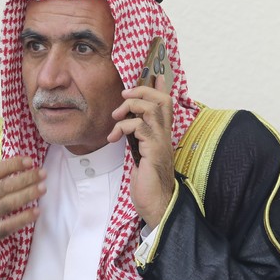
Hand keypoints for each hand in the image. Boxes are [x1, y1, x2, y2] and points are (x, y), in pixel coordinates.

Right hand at [0, 149, 44, 264]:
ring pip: (8, 205)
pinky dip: (22, 219)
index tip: (28, 160)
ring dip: (27, 195)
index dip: (11, 165)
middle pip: (3, 187)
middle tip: (42, 172)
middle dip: (25, 178)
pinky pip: (7, 227)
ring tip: (42, 188)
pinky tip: (36, 212)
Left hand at [108, 73, 174, 227]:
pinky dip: (124, 126)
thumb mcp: (140, 156)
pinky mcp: (154, 150)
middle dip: (141, 92)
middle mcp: (165, 135)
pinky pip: (140, 127)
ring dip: (130, 107)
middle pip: (162, 100)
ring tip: (116, 118)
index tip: (155, 75)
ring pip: (151, 109)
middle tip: (124, 98)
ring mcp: (161, 142)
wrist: (156, 205)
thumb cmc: (147, 184)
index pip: (166, 105)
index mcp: (162, 135)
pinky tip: (114, 137)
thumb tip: (127, 127)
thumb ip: (138, 140)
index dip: (160, 88)